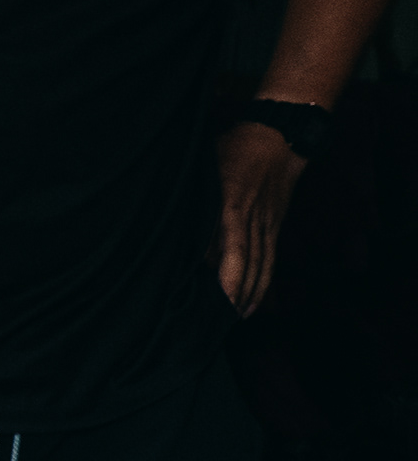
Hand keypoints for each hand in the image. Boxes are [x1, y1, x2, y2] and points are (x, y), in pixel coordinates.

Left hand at [215, 118, 304, 314]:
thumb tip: (180, 237)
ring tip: (236, 318)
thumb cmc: (233, 151)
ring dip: (251, 294)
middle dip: (236, 295)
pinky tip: (255, 301)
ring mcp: (267, 225)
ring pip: (262, 267)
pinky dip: (263, 282)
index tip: (215, 298)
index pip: (231, 249)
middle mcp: (253, 221)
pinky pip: (270, 259)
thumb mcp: (207, 171)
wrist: (279, 139)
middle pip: (247, 265)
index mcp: (232, 206)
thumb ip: (196, 202)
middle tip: (218, 321)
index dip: (225, 276)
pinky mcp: (275, 226)